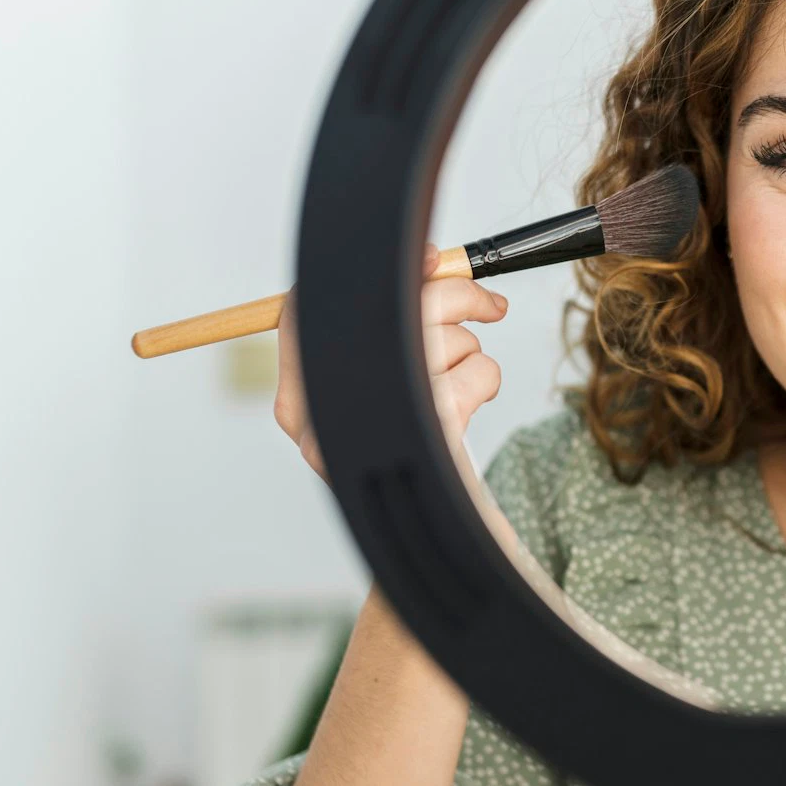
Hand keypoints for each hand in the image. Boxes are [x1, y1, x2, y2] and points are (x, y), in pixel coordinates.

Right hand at [274, 242, 509, 482]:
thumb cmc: (405, 445)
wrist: (432, 525)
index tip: (428, 262)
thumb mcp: (379, 387)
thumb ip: (388, 323)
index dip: (369, 275)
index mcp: (297, 403)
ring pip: (445, 337)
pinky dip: (486, 382)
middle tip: (488, 307)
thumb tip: (429, 259)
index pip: (306, 309)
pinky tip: (467, 411)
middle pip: (394, 307)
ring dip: (467, 355)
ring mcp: (379, 416)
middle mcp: (326, 414)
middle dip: (454, 299)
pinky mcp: (434, 426)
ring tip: (452, 390)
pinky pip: (480, 368)